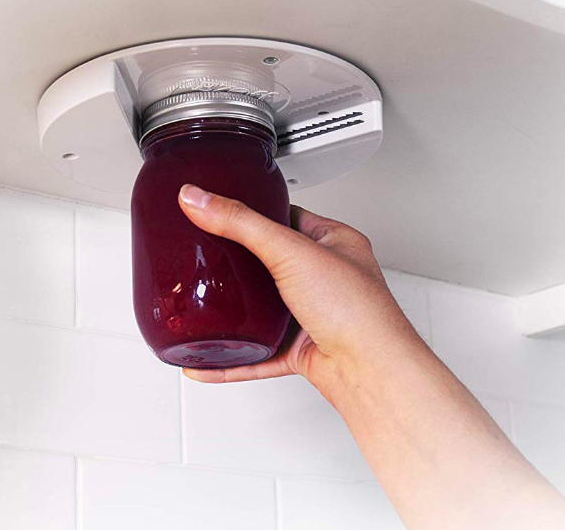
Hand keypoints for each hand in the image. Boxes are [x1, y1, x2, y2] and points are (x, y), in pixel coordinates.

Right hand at [177, 183, 418, 387]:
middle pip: (271, 262)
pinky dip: (231, 359)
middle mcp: (324, 278)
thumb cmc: (356, 309)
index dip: (258, 212)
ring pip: (263, 310)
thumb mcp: (291, 251)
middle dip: (241, 263)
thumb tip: (200, 200)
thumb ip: (240, 223)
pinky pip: (256, 353)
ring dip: (236, 310)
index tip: (225, 209)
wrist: (368, 369)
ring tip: (206, 299)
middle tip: (210, 253)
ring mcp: (310, 314)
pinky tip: (209, 359)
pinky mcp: (298, 348)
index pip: (289, 217)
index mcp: (333, 243)